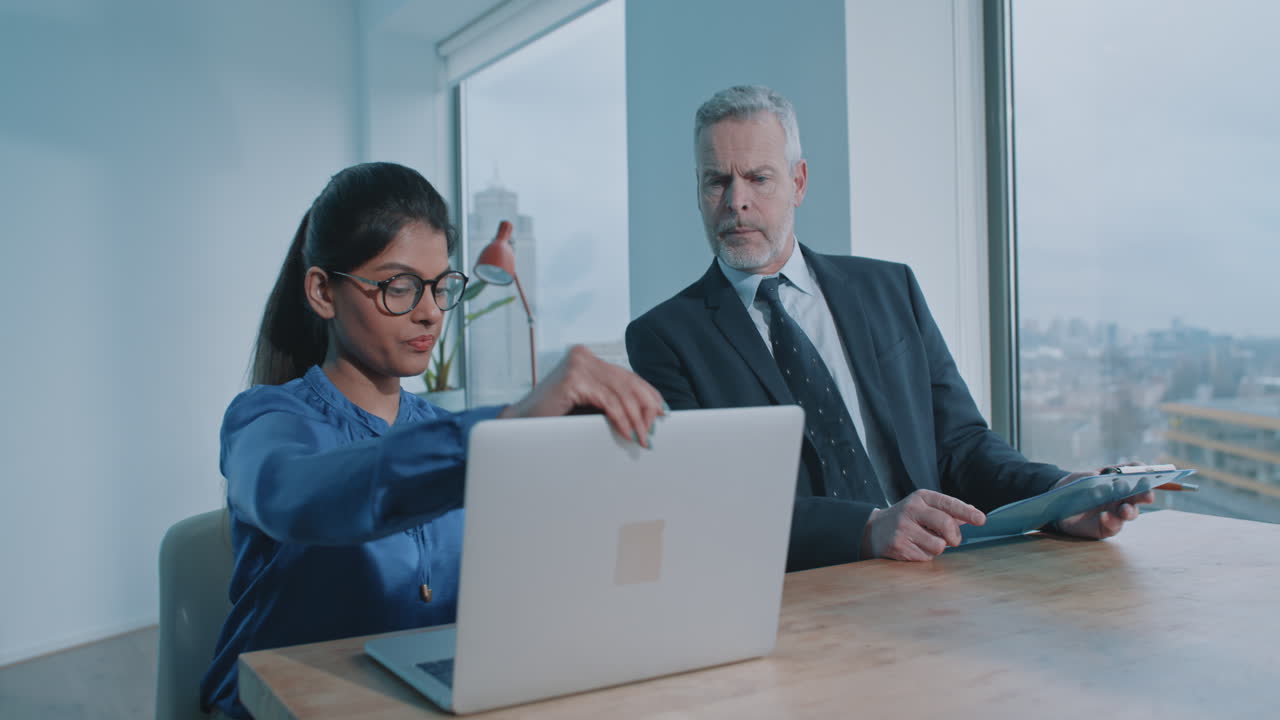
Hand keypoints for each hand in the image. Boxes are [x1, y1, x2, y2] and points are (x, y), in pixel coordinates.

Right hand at [499, 345, 665, 446]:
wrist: (521, 423)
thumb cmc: (554, 417)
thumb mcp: (589, 403)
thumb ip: (610, 400)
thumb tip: (647, 411)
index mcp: (588, 358)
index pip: (627, 376)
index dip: (648, 395)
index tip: (662, 414)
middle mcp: (584, 356)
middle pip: (627, 383)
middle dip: (645, 409)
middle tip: (654, 432)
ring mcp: (578, 364)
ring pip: (620, 394)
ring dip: (636, 419)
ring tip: (642, 438)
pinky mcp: (574, 378)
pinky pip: (608, 402)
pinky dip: (621, 420)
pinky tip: (627, 433)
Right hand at [861, 490, 985, 560]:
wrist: (873, 531)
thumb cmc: (906, 518)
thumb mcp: (924, 508)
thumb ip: (947, 510)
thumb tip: (973, 512)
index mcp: (921, 498)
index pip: (949, 503)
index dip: (967, 512)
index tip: (981, 519)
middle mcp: (911, 510)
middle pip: (946, 525)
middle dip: (954, 537)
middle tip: (952, 540)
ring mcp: (903, 528)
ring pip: (938, 546)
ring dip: (937, 548)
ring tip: (925, 542)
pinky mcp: (899, 546)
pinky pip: (925, 557)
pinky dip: (924, 555)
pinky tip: (913, 548)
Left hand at [1050, 465, 1155, 538]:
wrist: (1056, 505)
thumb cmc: (1073, 487)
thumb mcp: (1080, 478)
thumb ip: (1092, 477)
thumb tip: (1103, 478)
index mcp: (1118, 480)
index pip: (1134, 473)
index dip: (1142, 471)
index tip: (1147, 471)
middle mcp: (1121, 496)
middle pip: (1139, 495)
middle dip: (1145, 495)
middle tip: (1147, 496)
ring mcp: (1116, 512)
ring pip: (1130, 512)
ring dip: (1129, 511)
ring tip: (1124, 509)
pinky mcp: (1107, 527)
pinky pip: (1114, 526)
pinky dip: (1111, 521)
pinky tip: (1105, 517)